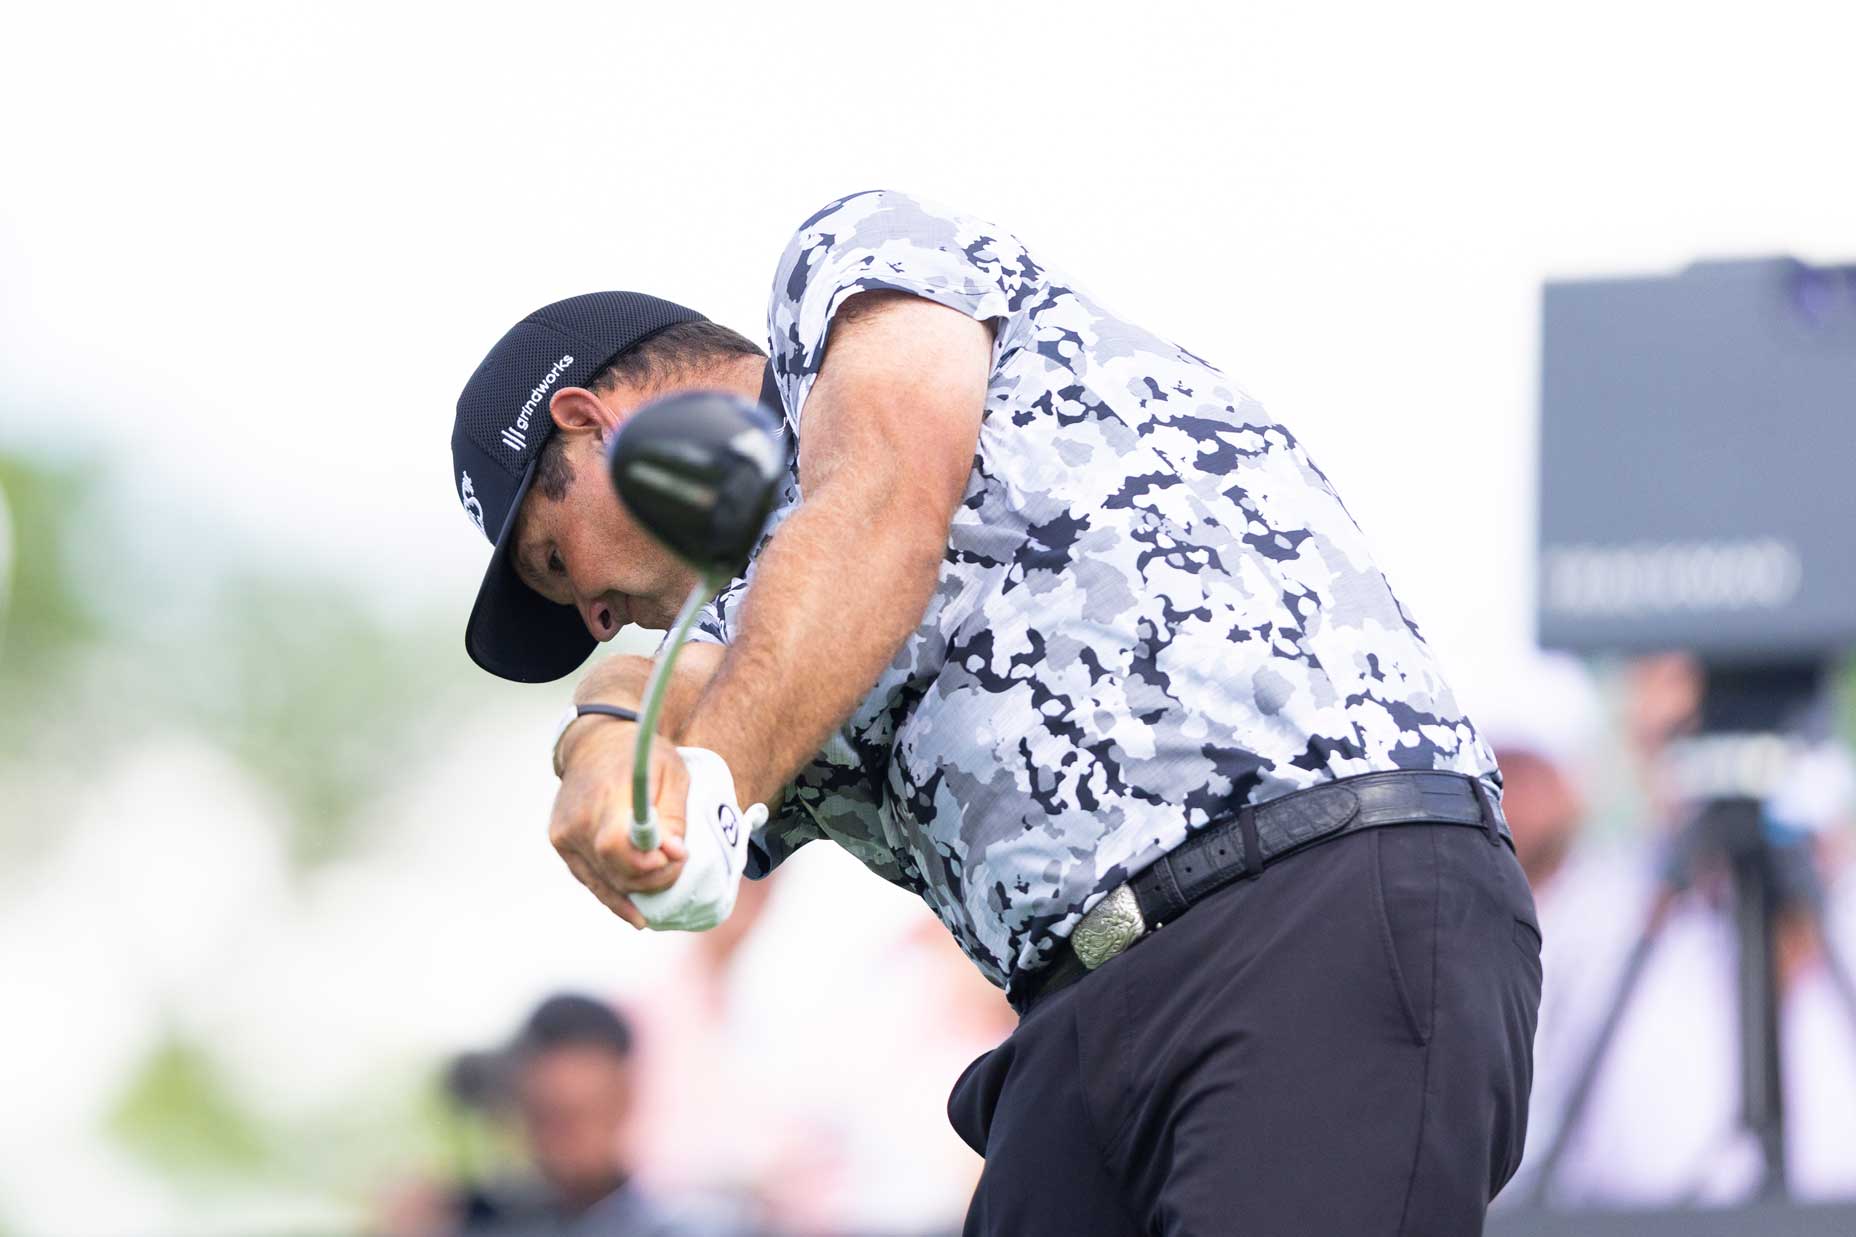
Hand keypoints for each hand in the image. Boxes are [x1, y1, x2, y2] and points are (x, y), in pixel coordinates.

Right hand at [548, 717, 689, 927]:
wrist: (594, 741)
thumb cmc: (638, 755)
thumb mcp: (670, 772)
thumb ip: (673, 815)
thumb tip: (675, 854)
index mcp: (606, 796)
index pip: (618, 847)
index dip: (650, 864)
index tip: (678, 855)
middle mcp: (579, 819)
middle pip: (615, 870)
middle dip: (653, 877)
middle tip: (677, 863)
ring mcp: (565, 834)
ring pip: (605, 880)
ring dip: (639, 887)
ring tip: (664, 879)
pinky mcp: (561, 843)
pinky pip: (591, 879)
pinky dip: (615, 897)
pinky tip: (635, 914)